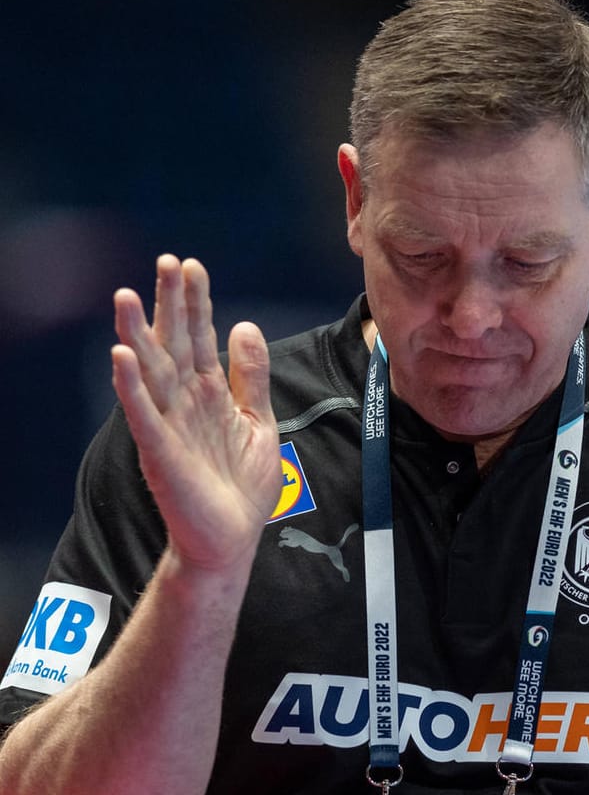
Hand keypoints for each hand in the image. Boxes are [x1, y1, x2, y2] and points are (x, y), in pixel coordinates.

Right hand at [111, 255, 279, 572]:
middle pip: (173, 343)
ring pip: (150, 371)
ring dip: (136, 334)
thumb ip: (250, 377)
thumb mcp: (258, 421)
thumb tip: (244, 325)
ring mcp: (169, 425)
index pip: (200, 337)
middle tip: (165, 261)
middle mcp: (184, 402)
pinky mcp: (161, 452)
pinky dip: (132, 386)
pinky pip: (144, 414)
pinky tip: (122, 356)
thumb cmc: (240, 483)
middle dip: (169, 303)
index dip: (196, 302)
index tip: (192, 265)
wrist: (232, 537)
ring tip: (124, 295)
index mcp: (208, 393)